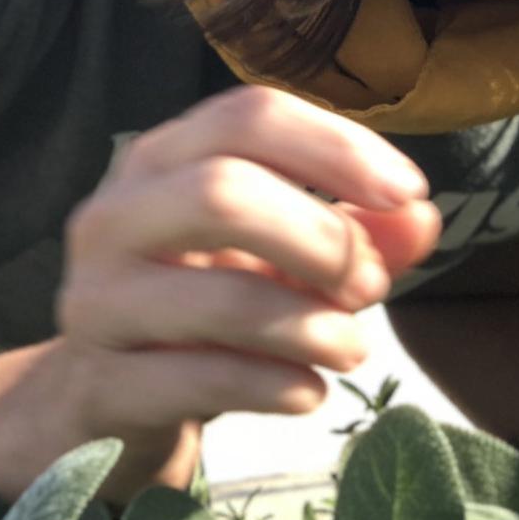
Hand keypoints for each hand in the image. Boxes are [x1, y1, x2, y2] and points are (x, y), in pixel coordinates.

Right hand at [48, 88, 441, 498]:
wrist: (104, 402)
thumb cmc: (203, 306)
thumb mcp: (281, 259)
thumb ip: (353, 231)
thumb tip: (422, 217)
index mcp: (162, 160)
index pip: (248, 117)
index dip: (336, 147)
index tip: (408, 191)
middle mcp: (114, 215)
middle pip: (222, 192)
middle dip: (319, 240)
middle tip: (371, 285)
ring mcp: (96, 302)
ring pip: (216, 298)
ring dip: (310, 326)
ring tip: (352, 350)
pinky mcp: (97, 385)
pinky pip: (197, 380)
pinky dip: (273, 385)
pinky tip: (308, 393)